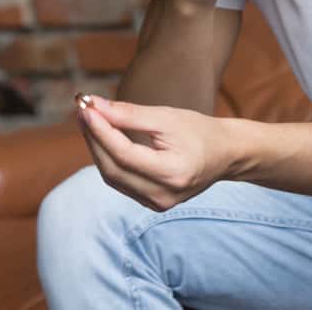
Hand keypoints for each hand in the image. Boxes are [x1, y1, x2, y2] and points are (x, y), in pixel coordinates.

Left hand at [75, 94, 235, 210]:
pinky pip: (121, 181)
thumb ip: (130, 114)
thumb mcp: (168, 117)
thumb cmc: (200, 131)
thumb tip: (94, 106)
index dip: (101, 131)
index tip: (86, 108)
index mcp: (173, 173)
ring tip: (91, 121)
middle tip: (84, 111)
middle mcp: (163, 195)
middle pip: (113, 169)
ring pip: (113, 177)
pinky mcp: (152, 203)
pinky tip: (106, 139)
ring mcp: (157, 204)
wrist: (226, 154)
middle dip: (94, 138)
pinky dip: (110, 159)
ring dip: (98, 148)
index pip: (124, 154)